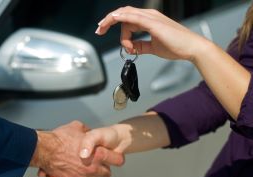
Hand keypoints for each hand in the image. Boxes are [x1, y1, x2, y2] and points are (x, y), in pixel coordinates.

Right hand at [30, 121, 123, 176]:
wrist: (44, 149)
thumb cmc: (60, 139)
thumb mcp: (77, 127)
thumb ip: (86, 130)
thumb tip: (88, 131)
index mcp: (98, 153)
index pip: (118, 160)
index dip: (116, 158)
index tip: (116, 157)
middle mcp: (92, 167)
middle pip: (106, 174)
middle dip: (104, 169)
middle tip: (100, 164)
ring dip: (93, 176)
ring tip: (88, 169)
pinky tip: (78, 174)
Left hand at [95, 6, 209, 60]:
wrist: (191, 48)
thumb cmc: (176, 47)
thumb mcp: (153, 47)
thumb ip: (142, 46)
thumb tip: (132, 48)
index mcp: (149, 20)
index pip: (126, 18)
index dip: (113, 23)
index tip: (103, 31)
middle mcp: (149, 15)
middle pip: (123, 14)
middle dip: (107, 21)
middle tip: (98, 30)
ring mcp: (151, 17)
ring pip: (125, 15)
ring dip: (112, 22)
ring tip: (110, 36)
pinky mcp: (153, 23)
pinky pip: (133, 17)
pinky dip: (121, 17)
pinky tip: (113, 19)